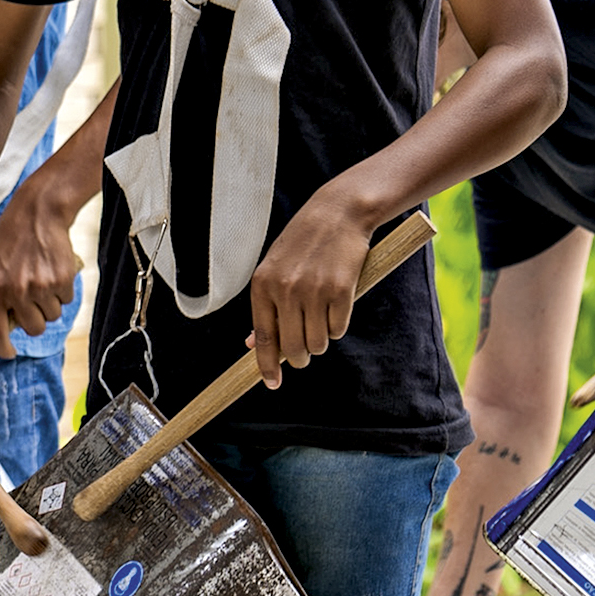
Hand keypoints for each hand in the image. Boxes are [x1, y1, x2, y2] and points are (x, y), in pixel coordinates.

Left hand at [0, 171, 82, 359]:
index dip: (2, 349)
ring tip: (43, 281)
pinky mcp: (63, 279)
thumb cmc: (12, 237)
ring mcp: (42, 286)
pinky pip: (65, 300)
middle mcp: (18, 291)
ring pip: (52, 316)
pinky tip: (54, 272)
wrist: (40, 212)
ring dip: (49, 304)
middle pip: (33, 328)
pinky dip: (62, 291)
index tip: (8, 352)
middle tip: (32, 300)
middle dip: (35, 319)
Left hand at [249, 190, 373, 387]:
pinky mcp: (342, 290)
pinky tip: (338, 306)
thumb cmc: (304, 241)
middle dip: (301, 357)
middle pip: (293, 348)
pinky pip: (339, 329)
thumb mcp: (275, 268)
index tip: (273, 383)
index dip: (267, 366)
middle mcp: (286, 290)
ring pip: (318, 342)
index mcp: (263, 285)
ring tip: (323, 320)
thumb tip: (252, 344)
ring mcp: (314, 290)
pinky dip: (339, 325)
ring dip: (322, 341)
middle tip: (306, 352)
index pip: (263, 338)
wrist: (339, 212)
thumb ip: (266, 306)